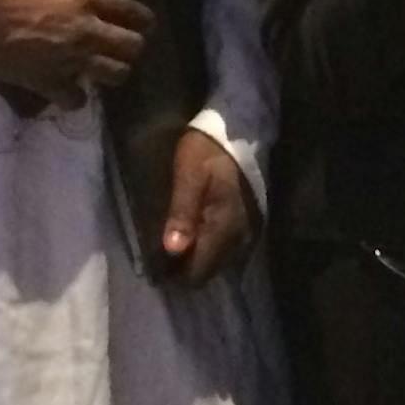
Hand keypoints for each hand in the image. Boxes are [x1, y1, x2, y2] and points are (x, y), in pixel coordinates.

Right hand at [0, 0, 153, 108]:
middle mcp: (82, 30)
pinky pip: (73, 99)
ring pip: (113, 75)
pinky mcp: (40, 82)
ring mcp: (64, 59)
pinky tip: (70, 87)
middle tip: (124, 43)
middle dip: (133, 45)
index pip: (133, 12)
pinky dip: (76, 96)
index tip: (145, 22)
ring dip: (112, 70)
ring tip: (103, 65)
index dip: (143, 18)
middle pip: (131, 47)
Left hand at [160, 128, 259, 286]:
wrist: (239, 128)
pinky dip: (211, 247)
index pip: (199, 271)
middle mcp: (239, 235)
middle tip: (161, 260)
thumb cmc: (207, 151)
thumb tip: (173, 250)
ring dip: (199, 259)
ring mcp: (247, 228)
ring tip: (176, 247)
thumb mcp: (189, 176)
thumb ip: (182, 212)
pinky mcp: (249, 219)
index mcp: (223, 227)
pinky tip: (196, 235)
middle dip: (186, 270)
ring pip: (220, 260)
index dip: (176, 277)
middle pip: (210, 270)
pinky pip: (228, 247)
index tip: (155, 272)